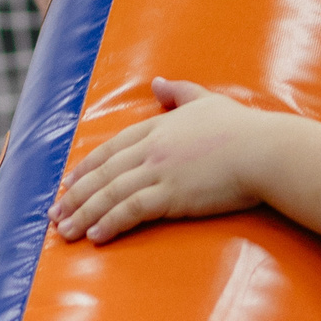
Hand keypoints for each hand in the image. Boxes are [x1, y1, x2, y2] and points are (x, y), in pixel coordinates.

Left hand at [53, 79, 278, 243]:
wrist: (265, 151)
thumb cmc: (243, 129)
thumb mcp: (207, 101)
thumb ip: (179, 93)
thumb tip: (157, 83)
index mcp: (158, 127)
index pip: (111, 148)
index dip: (86, 167)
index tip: (68, 183)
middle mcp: (151, 149)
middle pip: (103, 174)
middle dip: (75, 196)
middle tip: (55, 214)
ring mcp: (159, 172)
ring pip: (110, 194)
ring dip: (84, 214)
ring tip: (65, 232)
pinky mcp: (171, 195)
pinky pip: (131, 211)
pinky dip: (110, 223)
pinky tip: (96, 236)